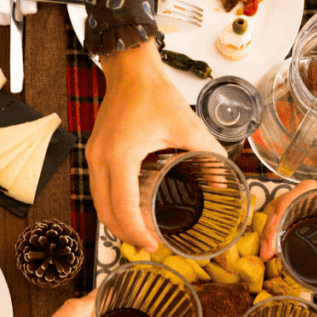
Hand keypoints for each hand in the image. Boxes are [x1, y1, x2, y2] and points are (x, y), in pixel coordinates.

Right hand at [87, 40, 225, 250]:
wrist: (131, 70)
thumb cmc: (153, 93)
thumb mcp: (187, 125)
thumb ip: (209, 153)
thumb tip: (223, 180)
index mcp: (121, 155)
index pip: (122, 207)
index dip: (136, 231)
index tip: (152, 245)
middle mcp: (100, 158)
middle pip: (105, 212)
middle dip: (125, 234)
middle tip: (148, 245)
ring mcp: (93, 156)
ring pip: (98, 203)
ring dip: (116, 222)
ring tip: (140, 233)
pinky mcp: (94, 153)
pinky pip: (97, 189)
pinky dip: (110, 206)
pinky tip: (129, 211)